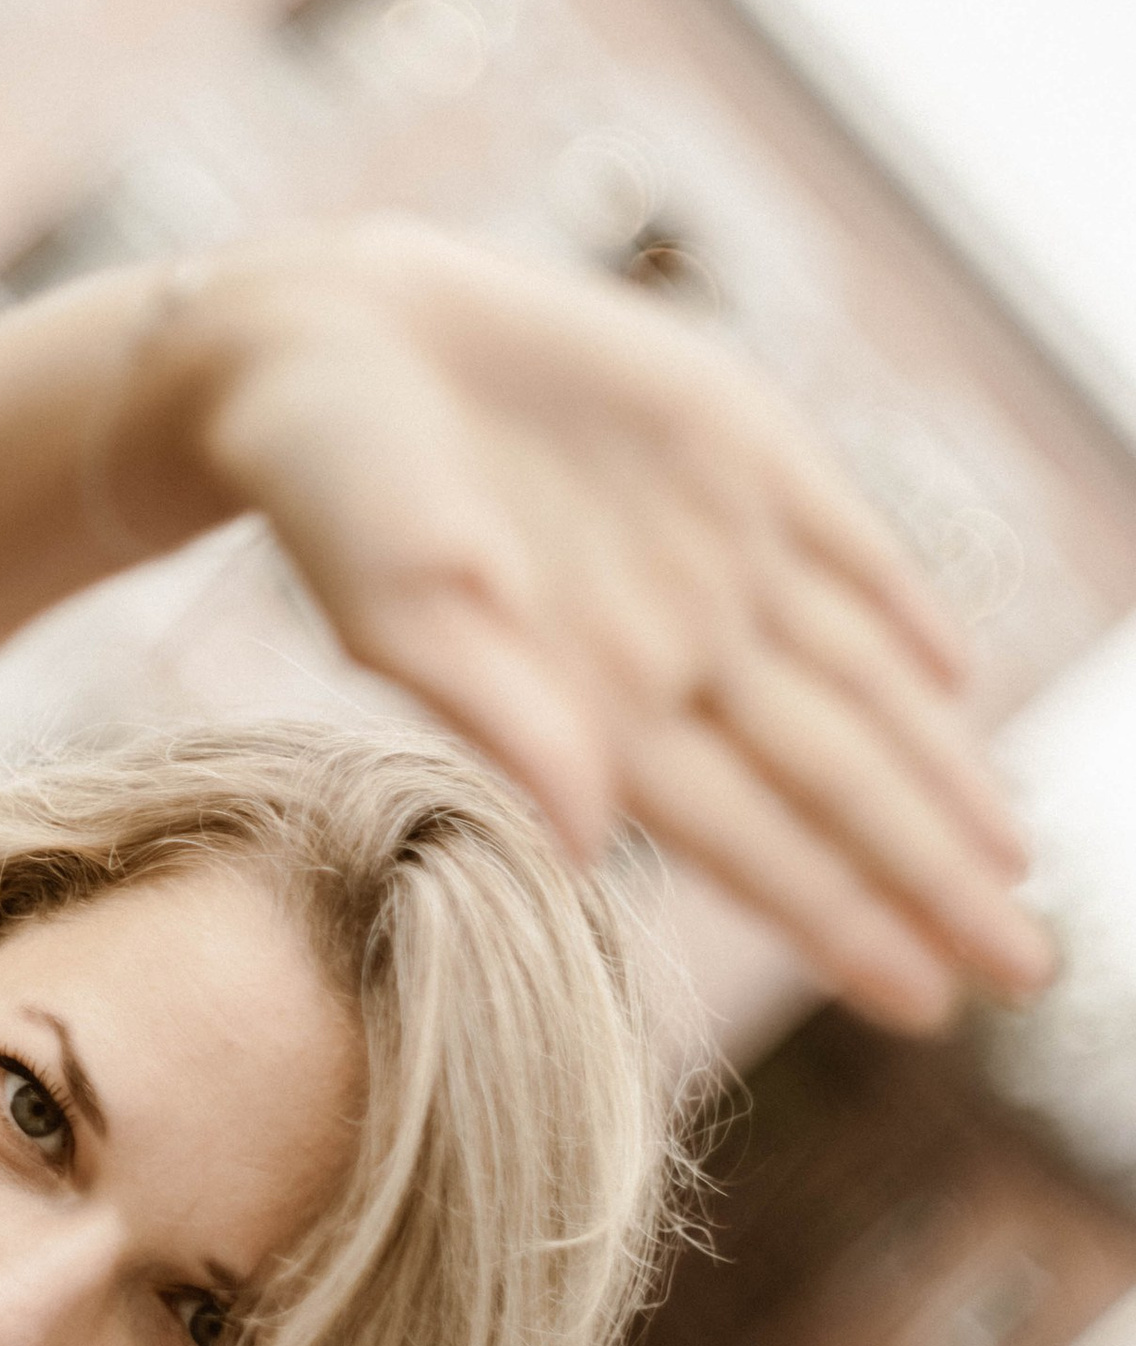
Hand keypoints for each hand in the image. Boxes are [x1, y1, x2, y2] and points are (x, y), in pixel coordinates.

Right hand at [188, 223, 1048, 1031]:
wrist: (317, 342)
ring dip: (939, 771)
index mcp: (596, 713)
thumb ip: (494, 714)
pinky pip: (847, 544)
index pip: (750, 843)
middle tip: (1028, 971)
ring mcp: (712, 551)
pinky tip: (953, 674)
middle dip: (931, 879)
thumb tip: (579, 844)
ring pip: (861, 683)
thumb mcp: (396, 607)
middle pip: (835, 783)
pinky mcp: (731, 446)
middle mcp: (672, 649)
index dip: (842, 920)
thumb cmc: (330, 493)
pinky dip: (903, 608)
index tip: (929, 1003)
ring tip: (1009, 862)